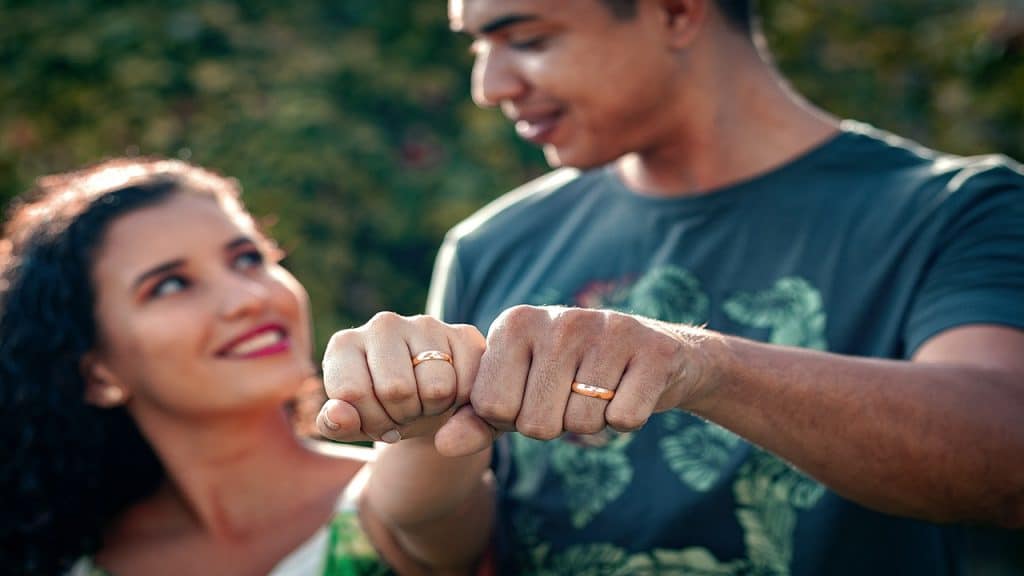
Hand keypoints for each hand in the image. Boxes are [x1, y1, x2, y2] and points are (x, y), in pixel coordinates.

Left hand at [316, 312, 487, 451]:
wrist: (424, 405)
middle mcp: (382, 324)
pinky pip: (468, 383)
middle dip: (403, 416)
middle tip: (404, 412)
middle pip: (396, 390)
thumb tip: (338, 414)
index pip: (352, 393)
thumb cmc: (382, 412)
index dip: (369, 421)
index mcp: (344, 345)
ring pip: (436, 388)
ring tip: (425, 402)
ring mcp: (424, 324)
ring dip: (434, 410)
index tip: (376, 420)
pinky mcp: (462, 333)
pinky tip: (450, 394)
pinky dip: (461, 402)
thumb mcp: (354, 426)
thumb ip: (336, 424)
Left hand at [436, 305, 712, 455]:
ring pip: (582, 423)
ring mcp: (608, 330)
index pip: (493, 408)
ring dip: (593, 421)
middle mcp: (559, 319)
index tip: (535, 393)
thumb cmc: (572, 376)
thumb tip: (442, 446)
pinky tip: (630, 389)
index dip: (515, 417)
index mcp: (515, 323)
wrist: (655, 355)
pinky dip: (627, 419)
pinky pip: (625, 419)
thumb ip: (478, 418)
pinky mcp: (651, 351)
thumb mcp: (520, 390)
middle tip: (573, 394)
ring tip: (602, 389)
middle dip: (555, 423)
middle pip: (536, 423)